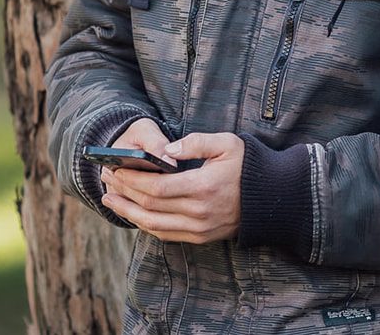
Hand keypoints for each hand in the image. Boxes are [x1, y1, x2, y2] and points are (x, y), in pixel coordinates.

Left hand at [99, 132, 244, 243]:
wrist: (273, 197)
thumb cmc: (248, 166)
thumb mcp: (227, 144)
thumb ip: (196, 142)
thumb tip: (167, 151)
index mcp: (203, 187)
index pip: (156, 186)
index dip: (132, 179)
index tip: (116, 168)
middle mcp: (199, 212)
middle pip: (149, 206)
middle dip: (124, 192)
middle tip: (106, 179)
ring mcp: (199, 228)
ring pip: (153, 225)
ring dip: (128, 212)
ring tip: (110, 199)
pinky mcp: (200, 237)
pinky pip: (165, 234)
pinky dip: (144, 224)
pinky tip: (133, 213)